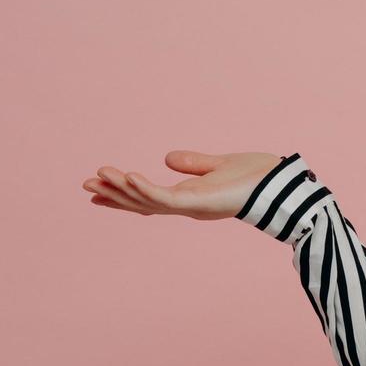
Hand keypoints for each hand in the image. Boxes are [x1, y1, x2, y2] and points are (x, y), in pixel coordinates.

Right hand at [82, 150, 283, 220]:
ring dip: (121, 189)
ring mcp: (191, 206)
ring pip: (146, 200)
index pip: (149, 198)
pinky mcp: (197, 203)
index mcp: (190, 198)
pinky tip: (128, 176)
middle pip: (141, 203)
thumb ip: (194, 164)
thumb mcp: (219, 165)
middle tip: (85, 186)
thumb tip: (168, 159)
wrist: (280, 186)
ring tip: (97, 176)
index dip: (124, 194)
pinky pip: (164, 198)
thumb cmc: (257, 178)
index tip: (99, 188)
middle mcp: (186, 206)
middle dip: (113, 195)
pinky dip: (145, 189)